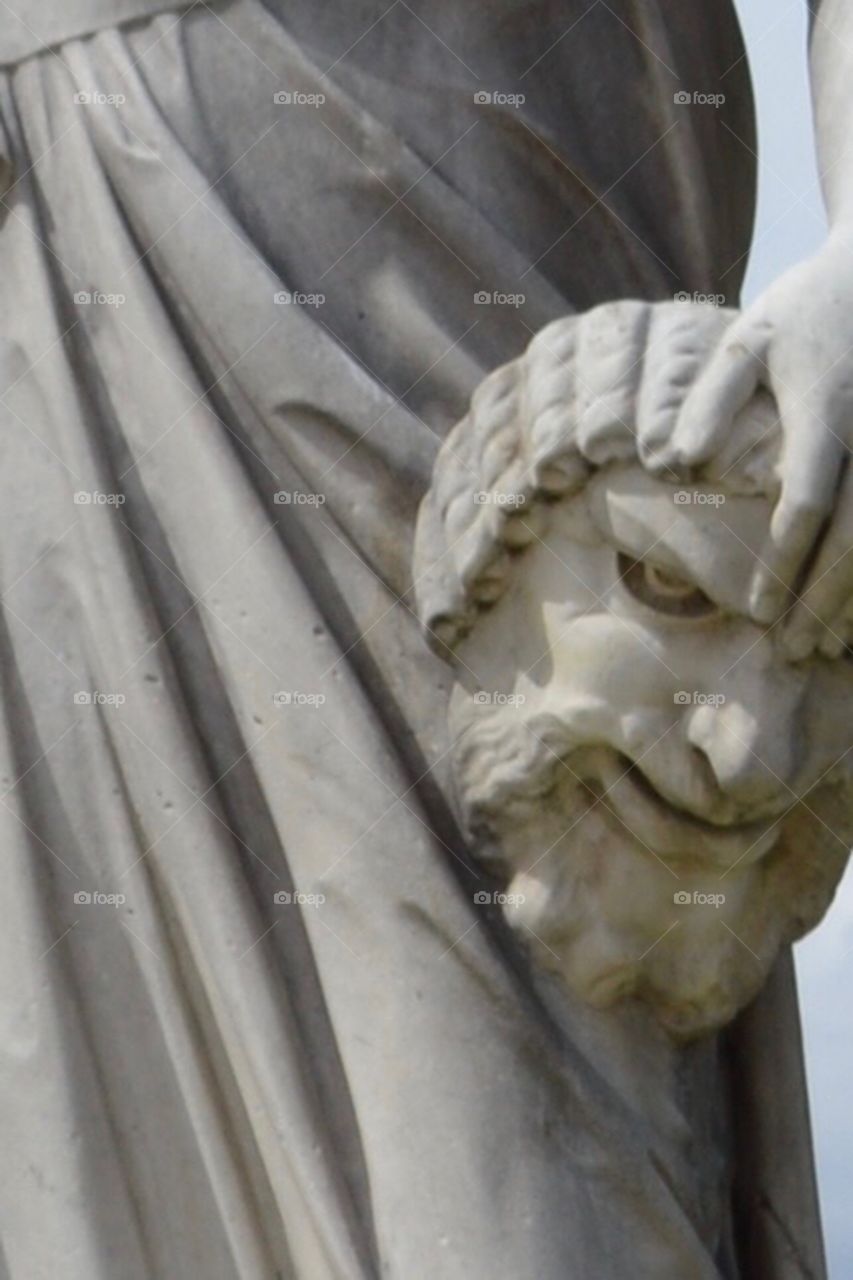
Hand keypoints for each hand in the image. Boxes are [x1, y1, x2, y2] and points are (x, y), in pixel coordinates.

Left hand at [658, 235, 852, 656]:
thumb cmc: (802, 309)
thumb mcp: (747, 338)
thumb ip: (710, 399)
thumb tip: (671, 459)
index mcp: (824, 411)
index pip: (806, 502)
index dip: (783, 561)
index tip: (756, 609)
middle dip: (825, 598)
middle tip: (794, 650)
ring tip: (830, 646)